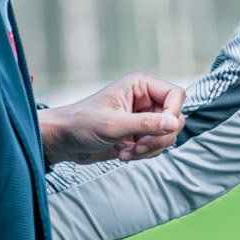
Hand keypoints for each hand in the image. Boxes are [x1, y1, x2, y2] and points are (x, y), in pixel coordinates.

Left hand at [38, 74, 183, 167]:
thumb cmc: (81, 124)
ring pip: (167, 135)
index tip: (160, 130)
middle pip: (174, 119)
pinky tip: (123, 152)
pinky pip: (156, 146)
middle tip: (138, 146)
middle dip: (158, 138)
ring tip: (126, 151)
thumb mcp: (113, 124)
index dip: (173, 114)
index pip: (175, 95)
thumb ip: (146, 124)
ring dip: (149, 148)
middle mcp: (145, 99)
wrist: (64, 141)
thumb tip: (175, 123)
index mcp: (139, 85)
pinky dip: (143, 154)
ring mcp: (143, 118)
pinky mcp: (140, 134)